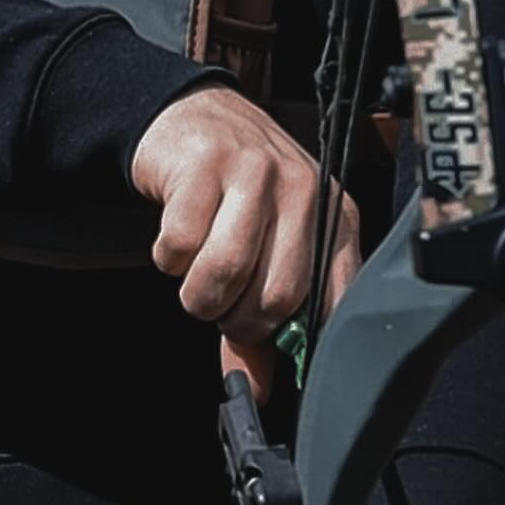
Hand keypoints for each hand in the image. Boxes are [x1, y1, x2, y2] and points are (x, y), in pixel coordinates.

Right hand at [129, 85, 360, 403]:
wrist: (195, 115)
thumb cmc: (238, 190)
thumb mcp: (266, 247)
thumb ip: (263, 320)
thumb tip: (254, 389)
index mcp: (333, 216)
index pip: (336, 301)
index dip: (297, 341)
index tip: (265, 353)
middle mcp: (302, 191)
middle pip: (276, 295)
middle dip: (236, 317)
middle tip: (220, 301)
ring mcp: (254, 173)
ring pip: (227, 271)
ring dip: (199, 293)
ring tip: (196, 275)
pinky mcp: (204, 165)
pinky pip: (180, 245)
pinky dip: (168, 259)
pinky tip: (176, 239)